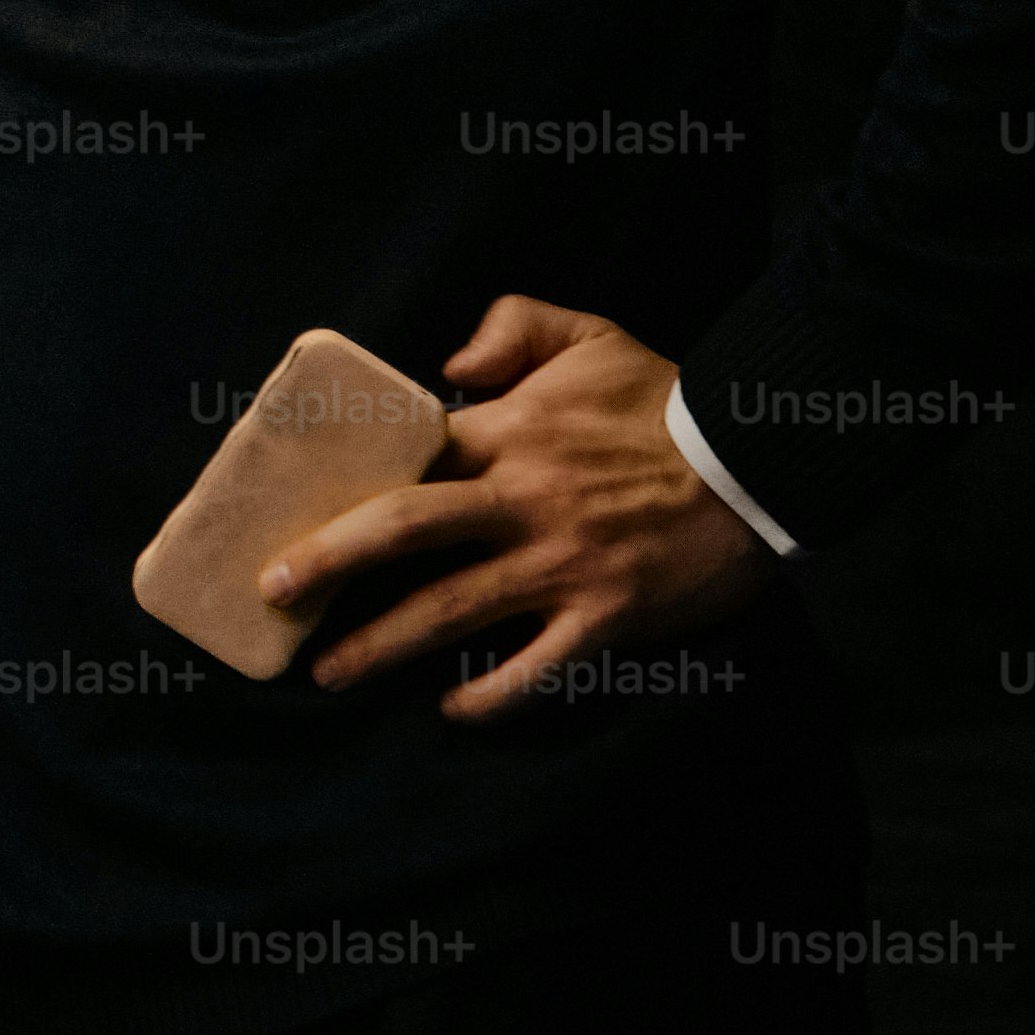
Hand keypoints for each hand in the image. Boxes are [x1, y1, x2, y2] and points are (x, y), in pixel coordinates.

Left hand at [265, 295, 772, 721]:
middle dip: (328, 563)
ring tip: (326, 672)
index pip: (406, 456)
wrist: (763, 460)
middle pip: (403, 530)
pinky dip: (490, 696)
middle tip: (271, 591)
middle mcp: (524, 500)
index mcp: (510, 430)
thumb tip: (444, 368)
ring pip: (452, 609)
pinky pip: (535, 669)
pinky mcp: (607, 617)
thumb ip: (510, 325)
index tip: (291, 508)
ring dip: (381, 646)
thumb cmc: (669, 399)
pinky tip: (452, 708)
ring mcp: (564, 564)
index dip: (348, 482)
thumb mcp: (590, 334)